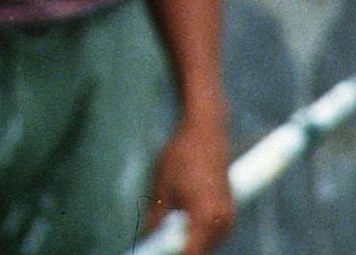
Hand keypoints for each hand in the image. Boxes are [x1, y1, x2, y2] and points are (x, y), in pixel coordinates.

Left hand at [146, 115, 234, 254]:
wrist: (206, 133)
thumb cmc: (182, 156)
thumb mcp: (162, 186)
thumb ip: (155, 217)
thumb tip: (145, 236)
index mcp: (205, 217)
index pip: (190, 253)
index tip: (154, 251)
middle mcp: (222, 222)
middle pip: (199, 251)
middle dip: (178, 248)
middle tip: (156, 240)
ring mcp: (229, 218)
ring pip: (206, 243)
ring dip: (188, 240)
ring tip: (167, 226)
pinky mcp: (229, 212)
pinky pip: (212, 233)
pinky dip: (197, 232)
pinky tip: (181, 219)